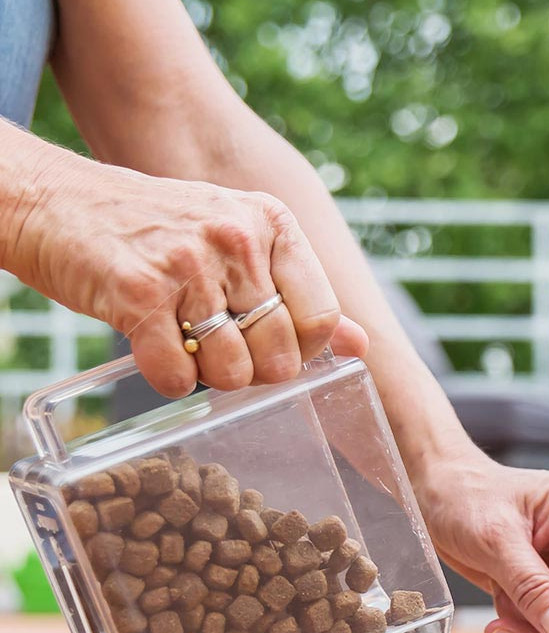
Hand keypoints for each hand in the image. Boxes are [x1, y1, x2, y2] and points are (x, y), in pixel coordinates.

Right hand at [8, 154, 365, 396]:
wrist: (55, 203)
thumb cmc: (153, 230)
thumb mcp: (237, 241)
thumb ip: (298, 293)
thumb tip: (360, 345)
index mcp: (272, 223)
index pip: (321, 315)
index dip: (302, 349)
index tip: (271, 345)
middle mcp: (237, 238)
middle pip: (281, 350)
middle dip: (255, 370)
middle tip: (220, 350)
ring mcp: (188, 263)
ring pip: (234, 370)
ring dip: (210, 377)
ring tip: (185, 345)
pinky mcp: (139, 292)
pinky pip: (178, 376)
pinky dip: (168, 381)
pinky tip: (154, 352)